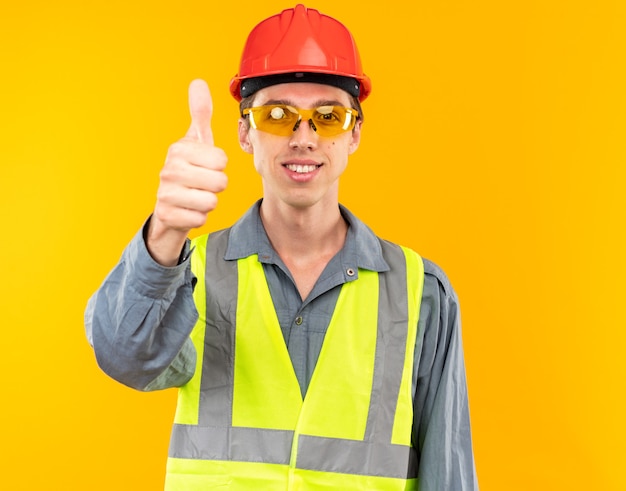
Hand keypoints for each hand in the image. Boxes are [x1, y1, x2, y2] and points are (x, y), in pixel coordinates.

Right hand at [147, 79, 227, 264]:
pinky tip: (187, 210)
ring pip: (212, 202)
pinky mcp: (167, 215)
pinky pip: (201, 219)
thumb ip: (200, 114)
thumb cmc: (188, 170)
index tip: (204, 166)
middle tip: (201, 184)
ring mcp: (165, 193)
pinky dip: (198, 217)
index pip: (222, 160)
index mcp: (179, 149)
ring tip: (195, 196)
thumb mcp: (196, 142)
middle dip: (216, 186)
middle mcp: (169, 169)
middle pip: (220, 182)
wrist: (168, 206)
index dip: (218, 166)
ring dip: (208, 202)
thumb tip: (198, 82)